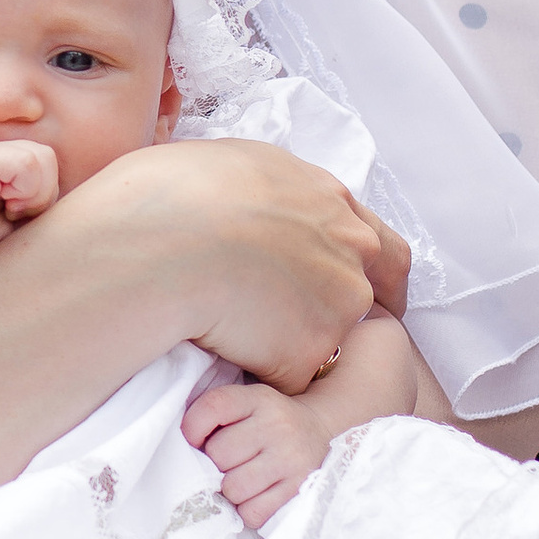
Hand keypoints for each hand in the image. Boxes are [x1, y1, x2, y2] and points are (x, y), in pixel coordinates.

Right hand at [0, 135, 60, 273]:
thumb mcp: (19, 216)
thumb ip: (39, 198)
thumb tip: (80, 200)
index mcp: (5, 159)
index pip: (50, 163)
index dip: (44, 194)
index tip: (18, 216)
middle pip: (49, 158)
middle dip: (41, 194)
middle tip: (13, 214)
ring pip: (42, 159)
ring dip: (32, 194)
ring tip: (7, 210)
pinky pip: (27, 165)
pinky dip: (22, 192)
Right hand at [96, 140, 407, 390]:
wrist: (158, 245)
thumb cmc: (171, 195)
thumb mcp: (232, 164)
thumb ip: (265, 191)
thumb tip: (249, 203)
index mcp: (329, 200)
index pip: (380, 246)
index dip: (369, 272)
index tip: (352, 291)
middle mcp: (349, 250)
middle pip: (369, 294)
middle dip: (342, 314)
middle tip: (300, 328)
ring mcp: (337, 304)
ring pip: (326, 337)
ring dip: (292, 342)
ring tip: (233, 333)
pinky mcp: (309, 354)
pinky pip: (289, 375)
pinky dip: (262, 372)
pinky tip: (222, 354)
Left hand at [180, 371, 330, 526]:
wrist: (319, 431)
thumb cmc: (269, 421)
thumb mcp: (247, 403)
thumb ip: (215, 415)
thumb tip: (184, 448)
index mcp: (259, 399)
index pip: (214, 407)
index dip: (193, 427)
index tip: (194, 440)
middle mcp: (278, 426)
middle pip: (219, 454)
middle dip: (216, 463)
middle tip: (229, 461)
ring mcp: (291, 459)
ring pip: (233, 488)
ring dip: (231, 490)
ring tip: (243, 479)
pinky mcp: (299, 490)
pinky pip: (253, 512)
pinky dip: (248, 509)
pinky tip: (258, 494)